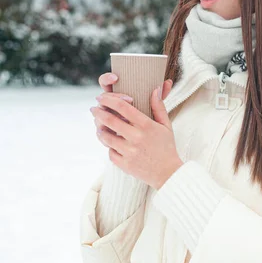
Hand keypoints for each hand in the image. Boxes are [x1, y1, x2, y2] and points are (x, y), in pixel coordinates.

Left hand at [91, 73, 182, 189]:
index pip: (123, 107)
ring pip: (105, 136)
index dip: (109, 100)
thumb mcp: (166, 125)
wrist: (168, 173)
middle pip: (110, 120)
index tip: (102, 97)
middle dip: (98, 112)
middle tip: (93, 108)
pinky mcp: (124, 164)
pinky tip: (109, 142)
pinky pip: (109, 152)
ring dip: (99, 129)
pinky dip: (108, 146)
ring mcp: (129, 152)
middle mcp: (136, 137)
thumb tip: (155, 89)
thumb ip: (159, 106)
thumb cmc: (166, 147)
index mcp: (146, 125)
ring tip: (98, 125)